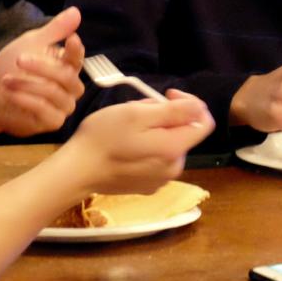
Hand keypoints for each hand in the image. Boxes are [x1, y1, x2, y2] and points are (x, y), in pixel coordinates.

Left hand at [0, 7, 85, 136]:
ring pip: (55, 94)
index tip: (71, 39)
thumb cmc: (12, 67)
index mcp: (67, 66)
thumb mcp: (30, 43)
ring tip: (6, 79)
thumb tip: (77, 11)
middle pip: (68, 77)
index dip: (76, 50)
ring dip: (28, 84)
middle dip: (43, 67)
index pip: (78, 57)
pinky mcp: (52, 122)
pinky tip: (10, 93)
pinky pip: (45, 110)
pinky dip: (26, 100)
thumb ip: (54, 30)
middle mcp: (70, 87)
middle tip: (19, 58)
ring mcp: (63, 106)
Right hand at [64, 91, 213, 194]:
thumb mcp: (137, 114)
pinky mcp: (147, 186)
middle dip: (166, 117)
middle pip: (184, 133)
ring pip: (169, 145)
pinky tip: (126, 146)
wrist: (77, 171)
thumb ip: (173, 111)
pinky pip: (157, 160)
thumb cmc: (103, 137)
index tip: (166, 95)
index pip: (204, 122)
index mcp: (174, 148)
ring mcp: (161, 180)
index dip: (190, 103)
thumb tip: (199, 107)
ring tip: (128, 128)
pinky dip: (147, 148)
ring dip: (155, 131)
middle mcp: (174, 168)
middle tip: (138, 110)